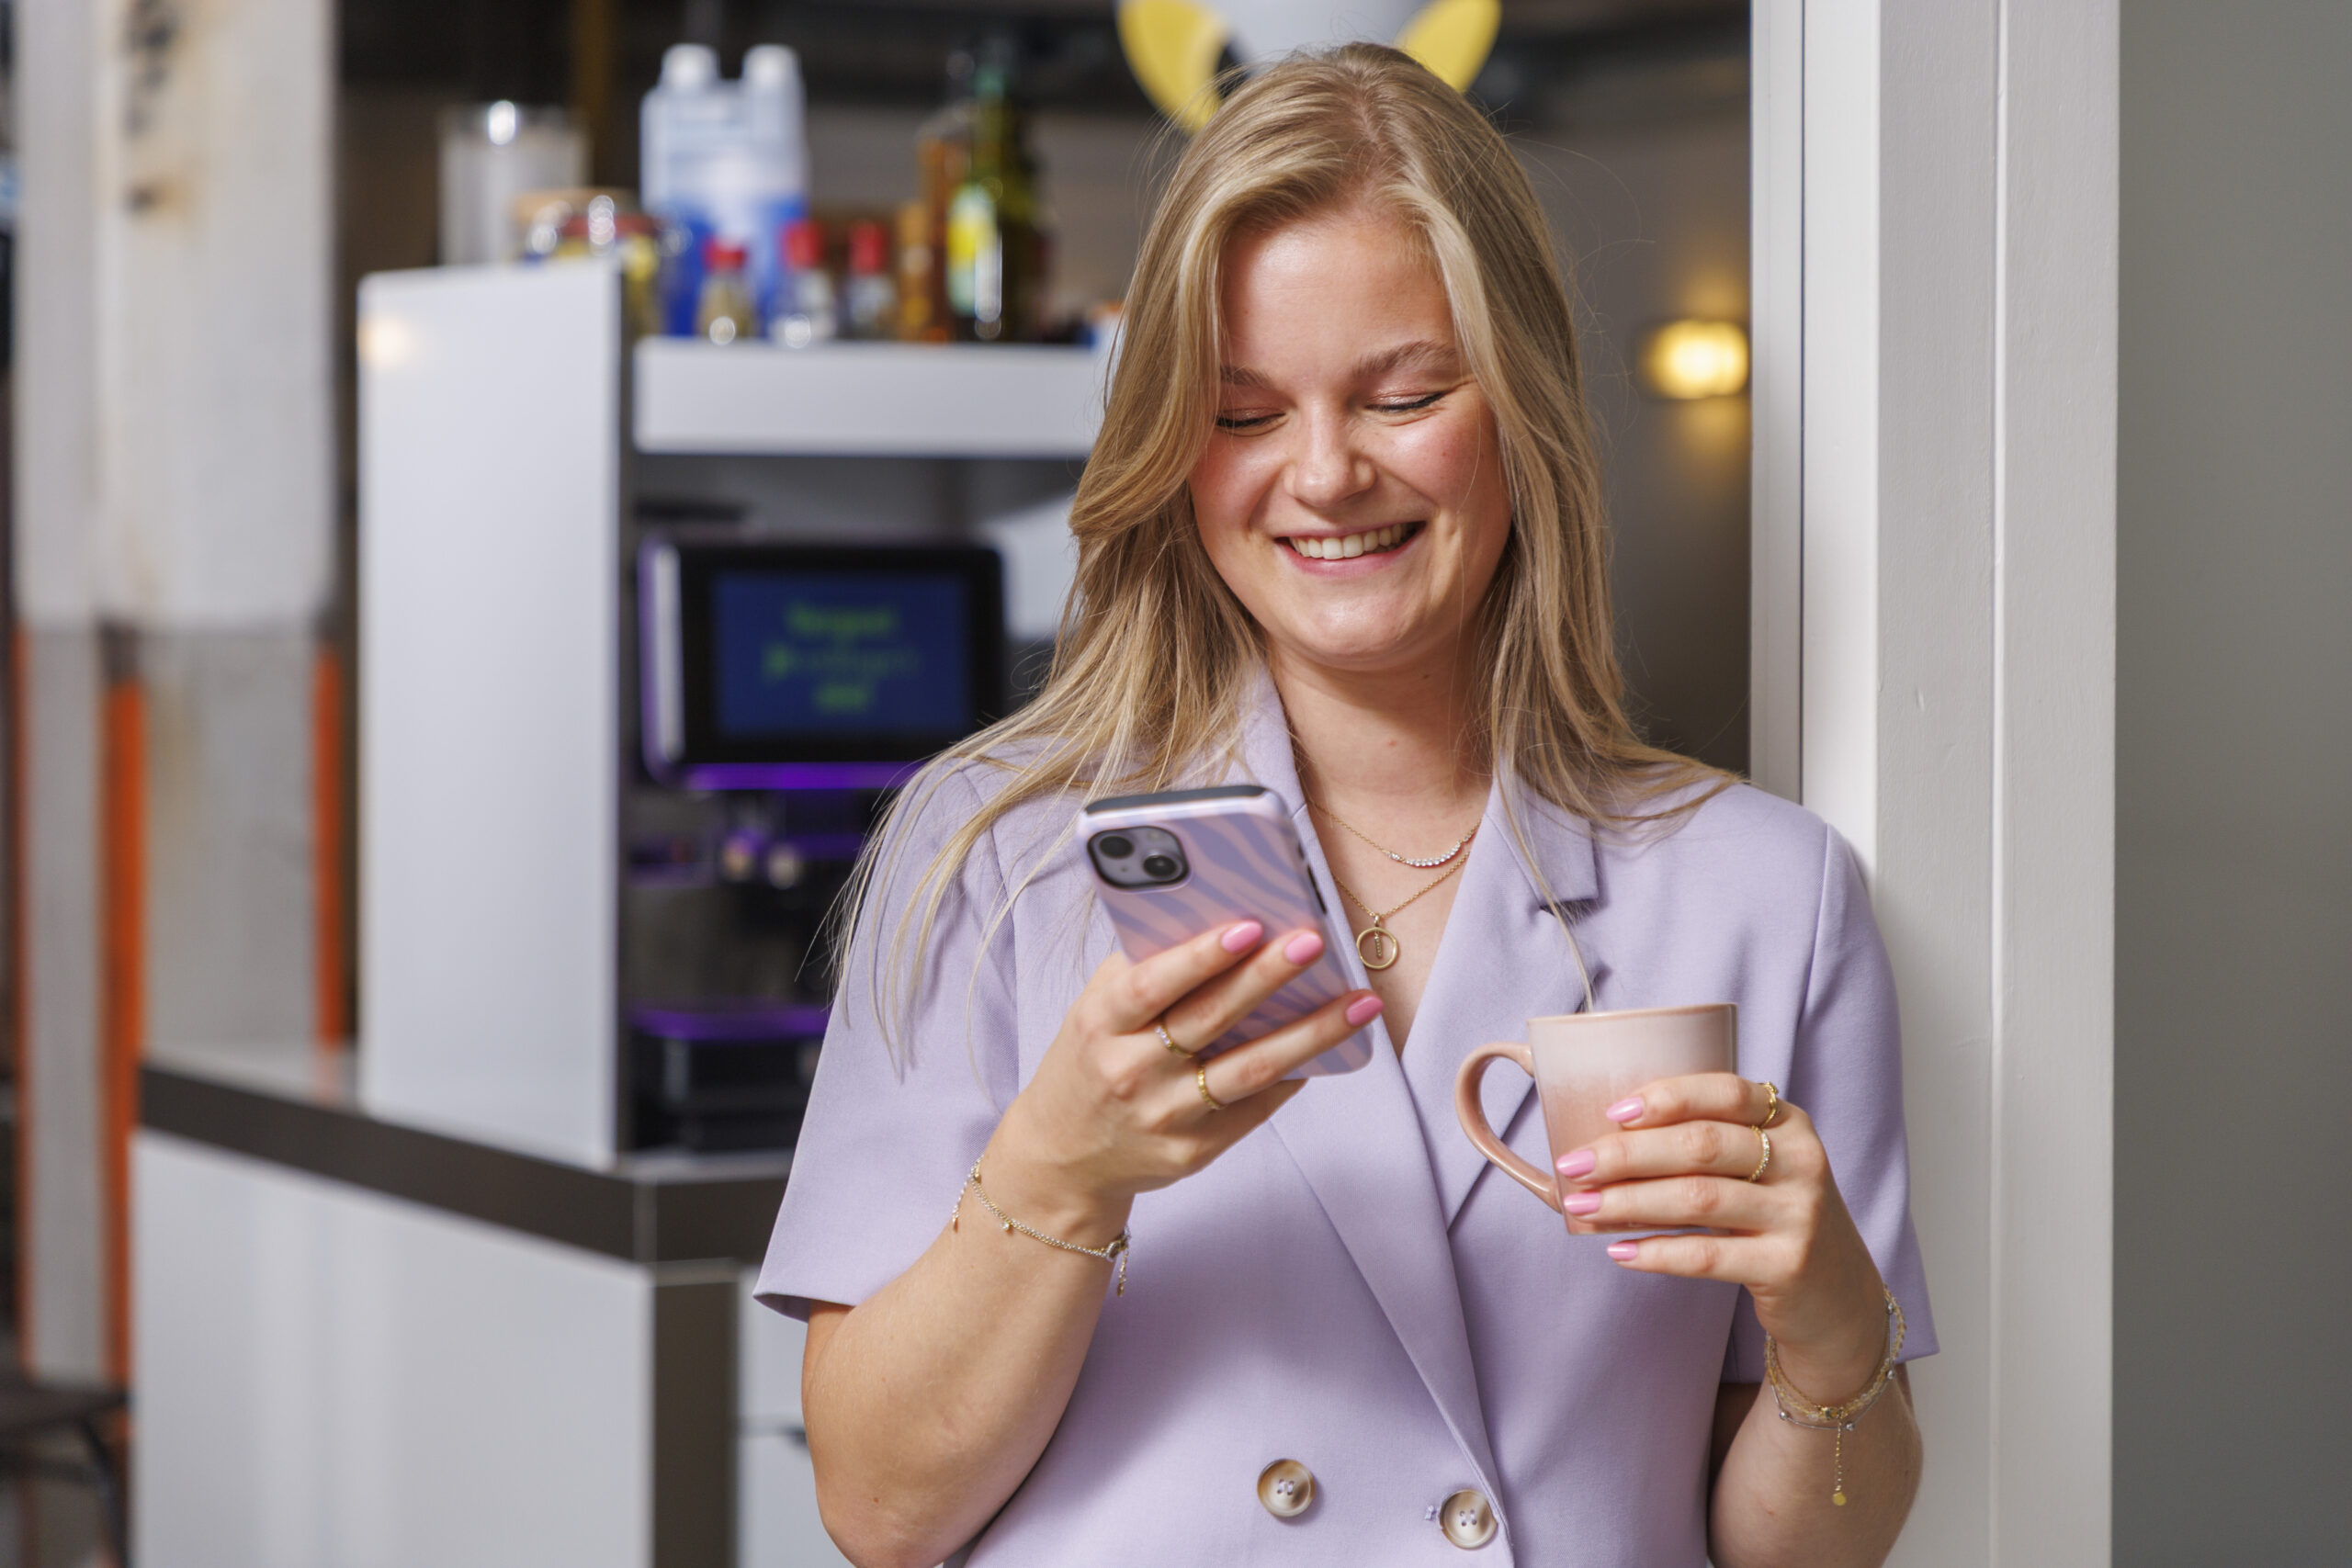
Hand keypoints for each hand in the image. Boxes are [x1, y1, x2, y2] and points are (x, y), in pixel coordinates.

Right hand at [982, 920, 1382, 1245]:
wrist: (1063, 1153)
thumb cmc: (1092, 1057)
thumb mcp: (1097, 1008)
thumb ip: (1147, 967)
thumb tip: (1224, 917)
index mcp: (1102, 1024)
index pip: (1153, 984)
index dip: (1201, 956)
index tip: (1250, 925)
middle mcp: (1132, 1073)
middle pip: (1211, 1020)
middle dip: (1268, 977)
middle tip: (1314, 942)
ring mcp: (1166, 1116)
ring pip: (1251, 1070)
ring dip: (1312, 1033)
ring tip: (1360, 1002)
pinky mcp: (1195, 1150)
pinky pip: (1257, 1105)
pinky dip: (1297, 1071)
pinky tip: (1333, 1044)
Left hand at [1554, 1074, 1892, 1396]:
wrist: (1837, 1298)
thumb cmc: (1774, 1218)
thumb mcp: (1760, 1168)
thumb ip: (1704, 1143)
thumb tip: (1604, 1135)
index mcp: (1788, 1122)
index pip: (1725, 1092)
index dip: (1667, 1097)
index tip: (1611, 1112)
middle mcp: (1801, 1162)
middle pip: (1701, 1145)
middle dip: (1628, 1154)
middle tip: (1573, 1166)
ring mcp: (1799, 1215)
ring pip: (1698, 1199)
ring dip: (1629, 1202)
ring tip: (1582, 1207)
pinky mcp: (1789, 1266)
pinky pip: (1708, 1254)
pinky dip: (1656, 1252)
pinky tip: (1619, 1251)